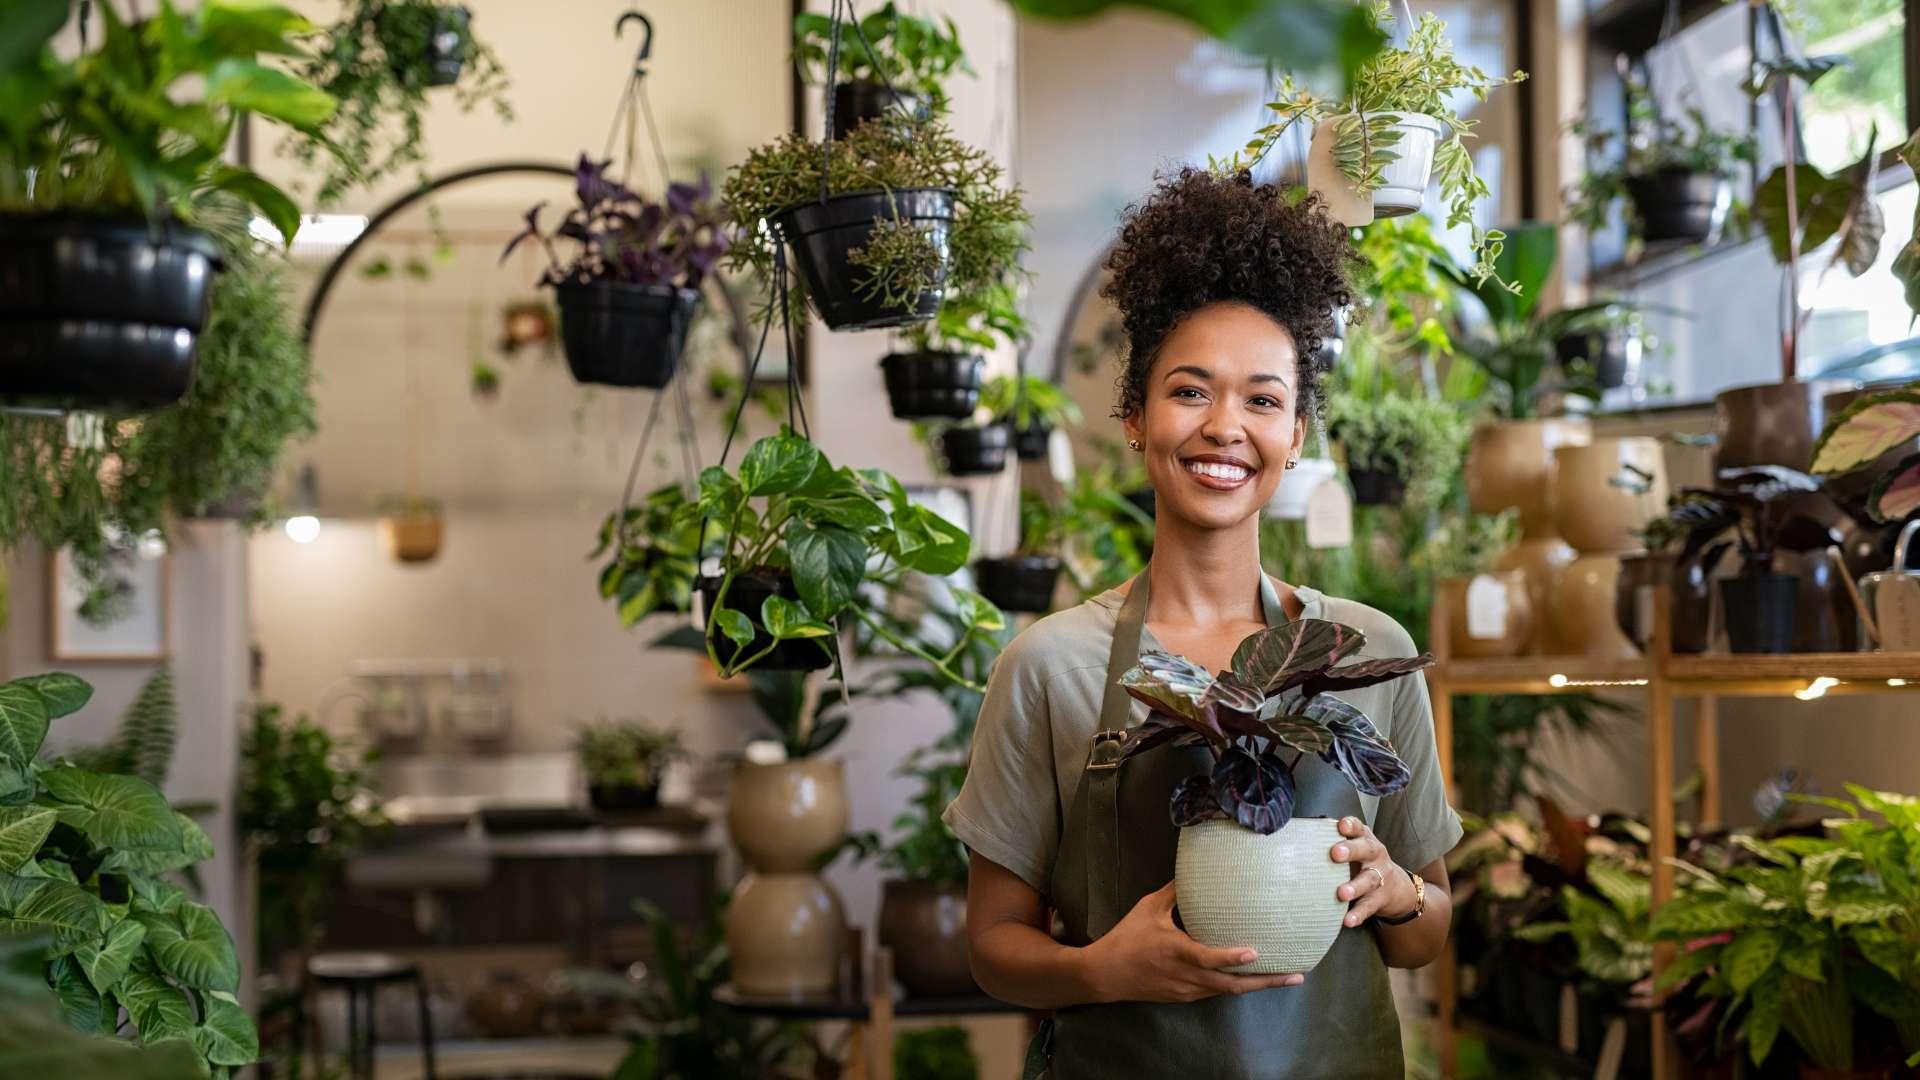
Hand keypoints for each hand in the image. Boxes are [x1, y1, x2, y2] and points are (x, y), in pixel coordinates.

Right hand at [1082, 881, 1305, 1003]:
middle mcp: (1187, 976)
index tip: (1254, 953)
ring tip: (1286, 977)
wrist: (1106, 974)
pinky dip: (1237, 985)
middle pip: (1232, 985)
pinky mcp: (1186, 996)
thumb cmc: (1127, 938)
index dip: (1231, 958)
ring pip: (1228, 991)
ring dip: (1257, 986)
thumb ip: (1175, 892)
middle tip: (1295, 975)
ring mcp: (1188, 990)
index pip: (1208, 958)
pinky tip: (1253, 979)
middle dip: (1266, 982)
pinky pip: (1217, 991)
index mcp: (1177, 952)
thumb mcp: (1149, 908)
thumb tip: (1196, 871)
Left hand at [1330, 816, 1413, 926]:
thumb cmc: (1362, 863)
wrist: (1396, 888)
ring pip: (1369, 880)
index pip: (1359, 828)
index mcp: (1365, 839)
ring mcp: (1380, 877)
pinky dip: (1358, 914)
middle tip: (1336, 853)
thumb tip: (1297, 840)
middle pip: (1366, 849)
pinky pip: (1369, 906)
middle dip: (1351, 850)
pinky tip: (1348, 920)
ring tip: (1342, 893)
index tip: (1341, 825)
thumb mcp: (1354, 848)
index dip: (1351, 825)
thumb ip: (1333, 842)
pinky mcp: (1380, 898)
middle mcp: (1375, 855)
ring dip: (1355, 887)